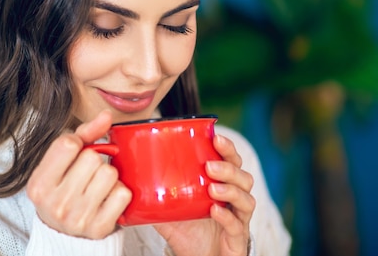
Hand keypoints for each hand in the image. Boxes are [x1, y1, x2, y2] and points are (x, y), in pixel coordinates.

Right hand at [26, 110, 131, 238]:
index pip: (68, 144)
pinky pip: (123, 193)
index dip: (77, 144)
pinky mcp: (99, 227)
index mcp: (40, 184)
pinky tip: (107, 198)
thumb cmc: (63, 189)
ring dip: (108, 176)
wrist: (64, 233)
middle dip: (94, 161)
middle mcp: (56, 203)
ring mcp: (78, 218)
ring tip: (97, 185)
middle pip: (92, 158)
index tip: (75, 154)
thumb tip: (106, 115)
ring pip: (109, 174)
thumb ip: (83, 134)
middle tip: (86, 174)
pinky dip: (119, 192)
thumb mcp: (61, 162)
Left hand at [154, 134, 254, 255]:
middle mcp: (234, 199)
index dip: (227, 149)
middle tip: (210, 166)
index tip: (216, 138)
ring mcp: (239, 219)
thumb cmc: (188, 232)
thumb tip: (130, 178)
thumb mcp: (169, 209)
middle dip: (229, 168)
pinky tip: (215, 211)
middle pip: (244, 177)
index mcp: (221, 185)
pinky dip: (227, 217)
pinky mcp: (237, 239)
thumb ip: (154, 195)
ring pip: (246, 199)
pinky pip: (238, 225)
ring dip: (230, 190)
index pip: (232, 162)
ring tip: (212, 188)